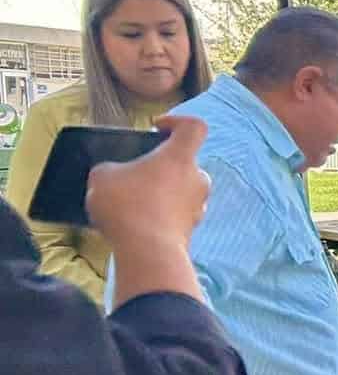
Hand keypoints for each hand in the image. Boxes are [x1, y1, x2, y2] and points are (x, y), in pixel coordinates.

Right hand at [87, 114, 209, 249]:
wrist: (148, 252)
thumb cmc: (127, 205)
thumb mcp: (102, 176)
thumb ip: (112, 168)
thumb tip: (116, 176)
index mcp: (181, 157)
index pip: (194, 127)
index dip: (176, 122)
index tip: (157, 129)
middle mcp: (197, 179)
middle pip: (183, 163)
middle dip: (160, 167)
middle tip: (135, 175)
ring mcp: (198, 206)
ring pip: (181, 190)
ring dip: (161, 192)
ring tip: (131, 202)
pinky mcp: (192, 230)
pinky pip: (176, 214)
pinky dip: (161, 215)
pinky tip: (136, 223)